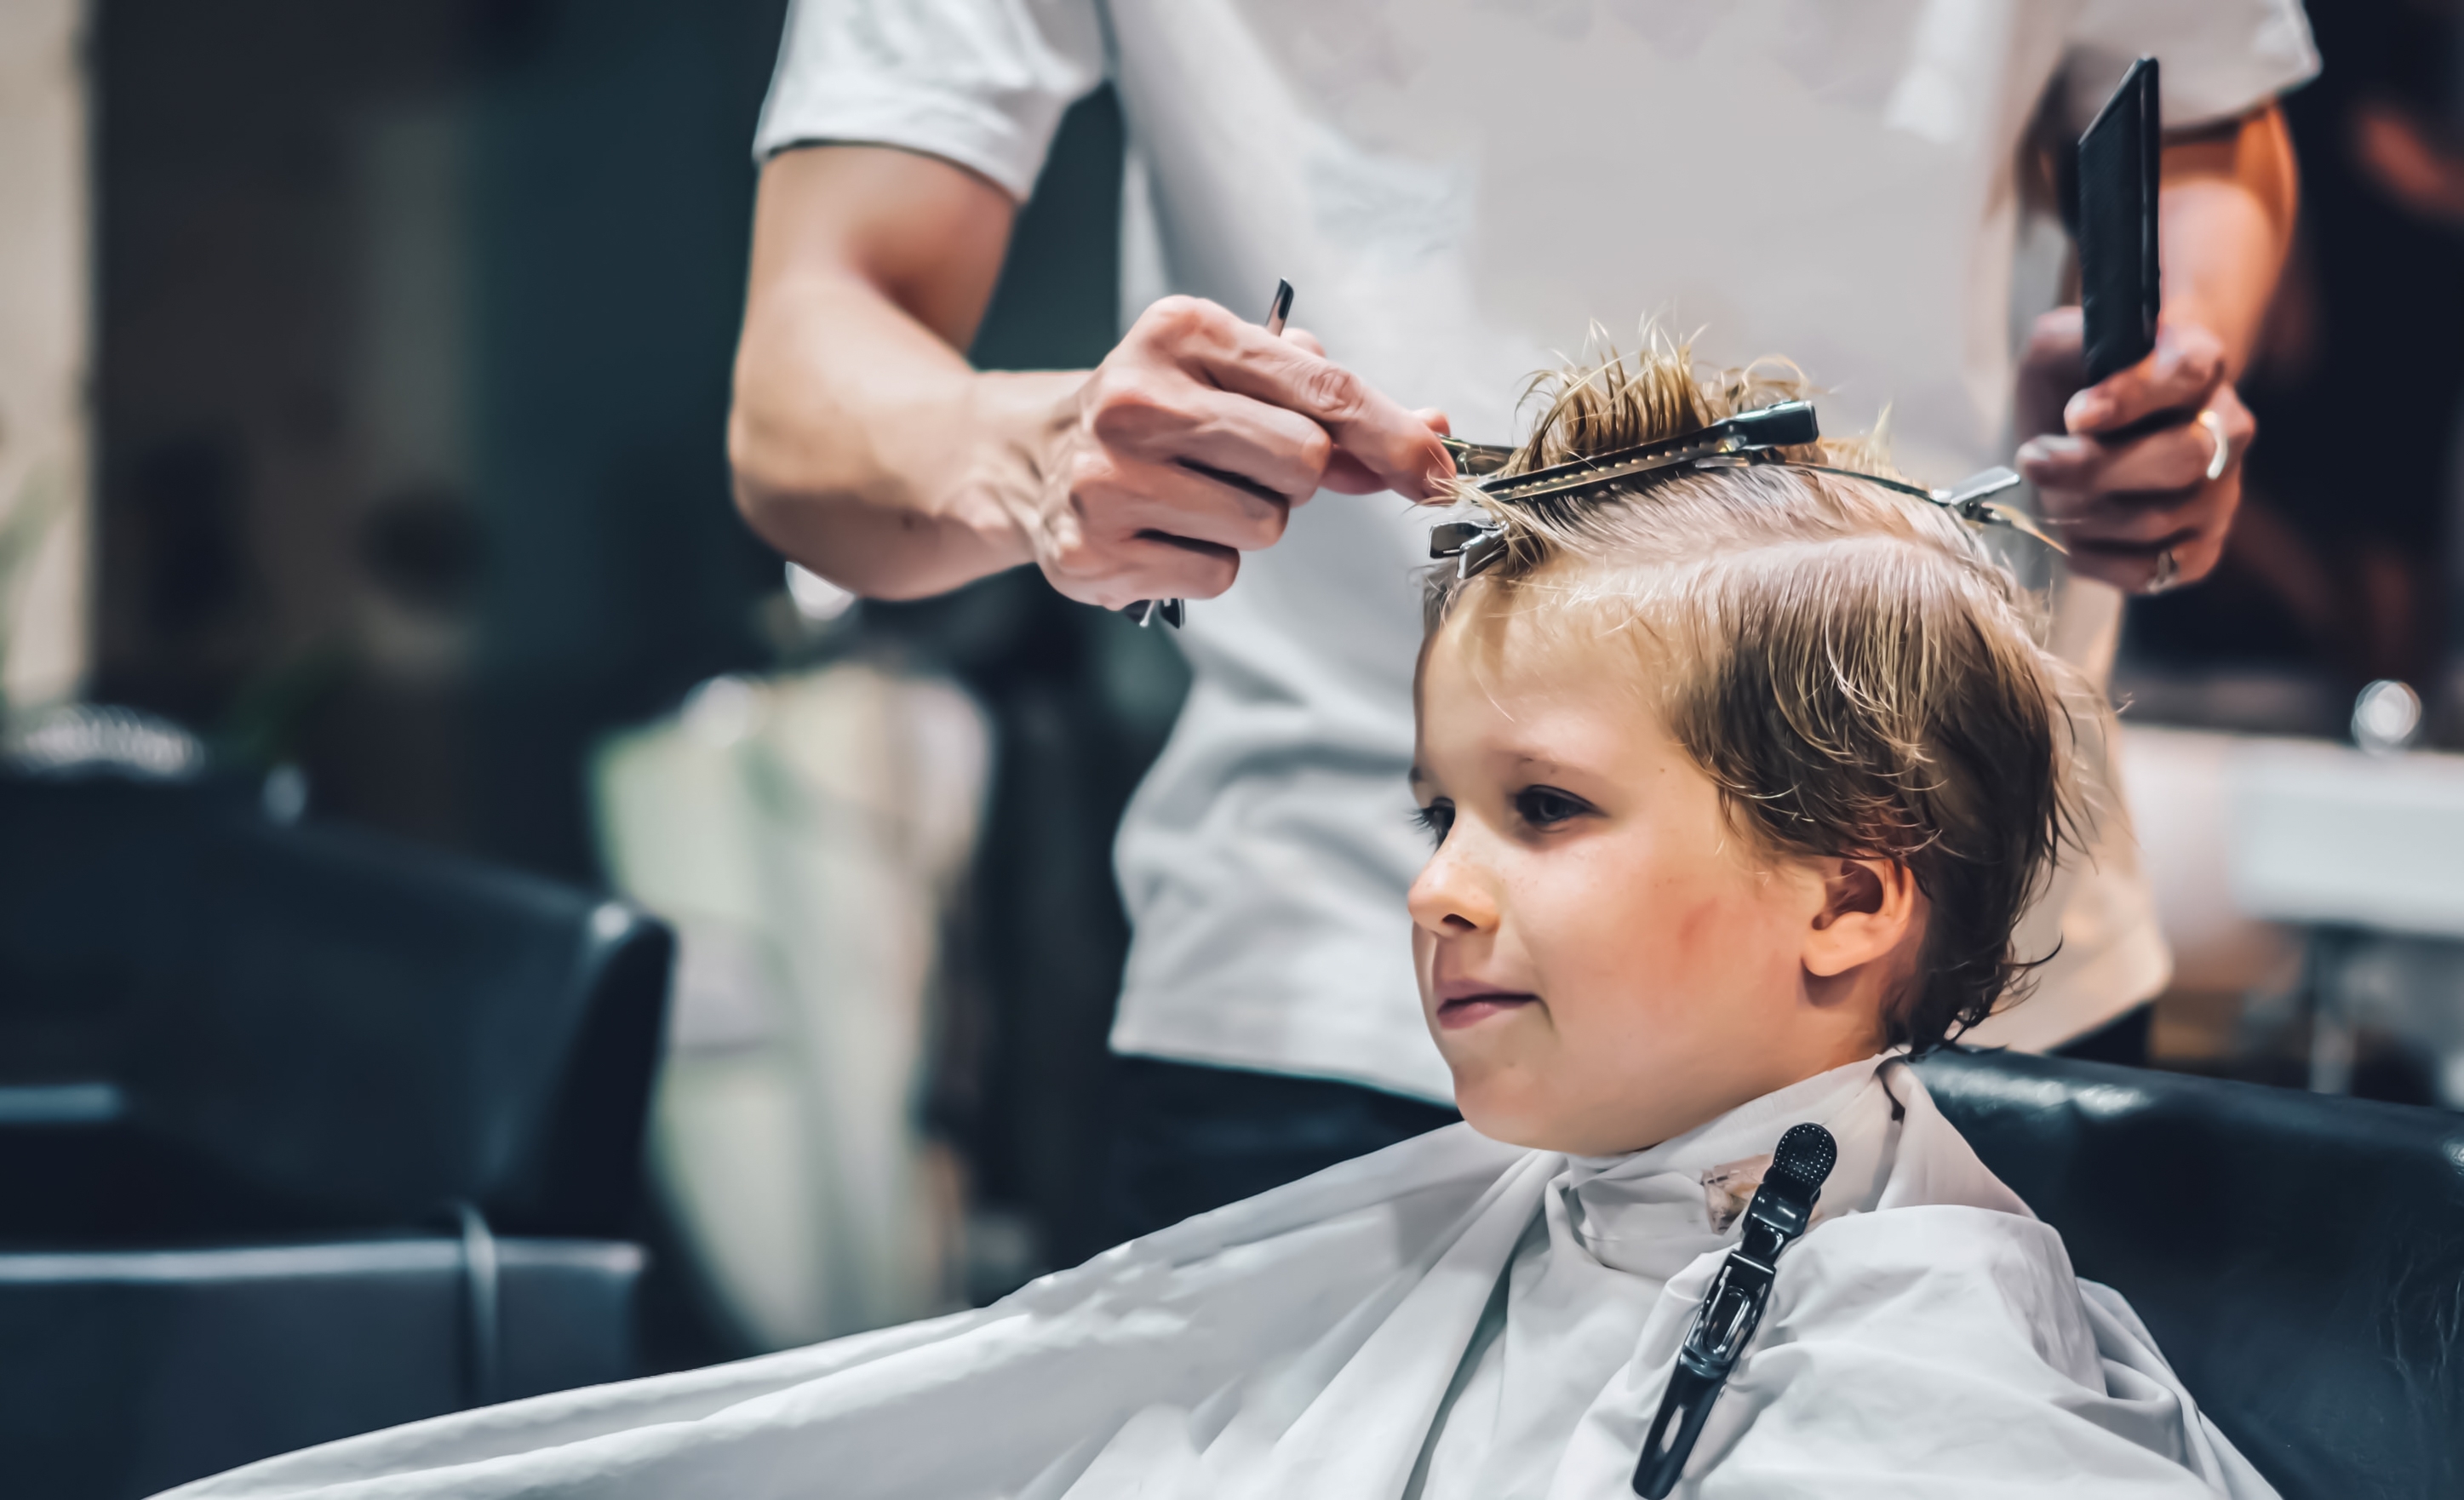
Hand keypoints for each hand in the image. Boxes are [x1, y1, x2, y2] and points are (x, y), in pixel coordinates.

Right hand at [1017, 295, 1454, 607]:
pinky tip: (1165, 530)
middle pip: (1303, 464)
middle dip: (1295, 477)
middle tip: (1243, 464)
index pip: (1322, 390)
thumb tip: (1430, 436)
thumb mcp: (1236, 375)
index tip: (1437, 469)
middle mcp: (1136, 399)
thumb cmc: (1163, 413)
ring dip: (1250, 521)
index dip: (1392, 435)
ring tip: (1193, 495)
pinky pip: (1218, 573)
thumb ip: (1332, 404)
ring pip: (1264, 526)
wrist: (1037, 458)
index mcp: (1182, 332)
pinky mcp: (1094, 549)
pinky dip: (1208, 561)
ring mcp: (1107, 478)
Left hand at [2014, 308, 2256, 592]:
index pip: (2184, 376)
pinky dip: (2095, 561)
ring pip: (2155, 521)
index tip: (2076, 415)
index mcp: (2199, 363)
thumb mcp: (2059, 346)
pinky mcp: (2202, 548)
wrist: (2104, 427)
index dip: (2131, 398)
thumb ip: (2065, 349)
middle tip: (2033, 460)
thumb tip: (2084, 414)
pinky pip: (2149, 572)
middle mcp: (2227, 428)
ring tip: (2050, 494)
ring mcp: (2221, 493)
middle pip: (2180, 460)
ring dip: (2082, 514)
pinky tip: (2073, 535)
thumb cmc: (2079, 383)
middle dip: (2093, 470)